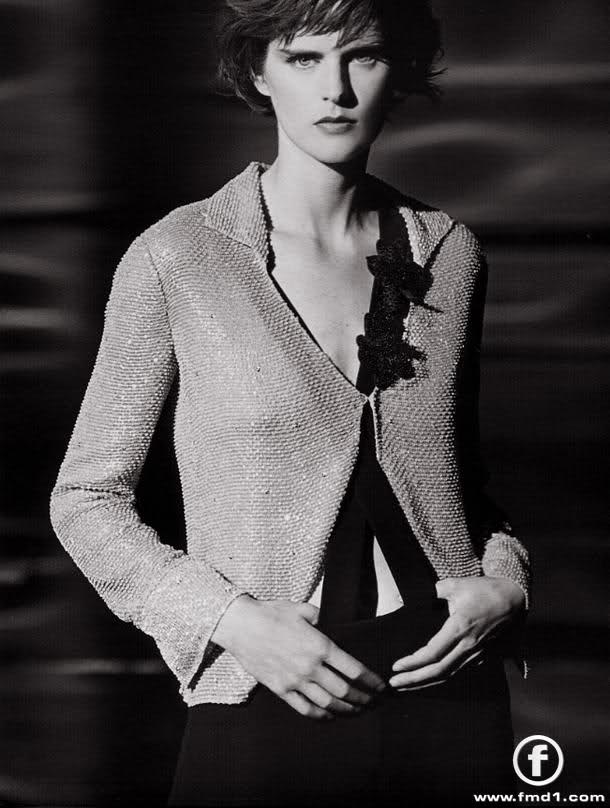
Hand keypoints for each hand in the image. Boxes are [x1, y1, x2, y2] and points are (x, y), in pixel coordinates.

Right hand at [212, 594, 386, 718]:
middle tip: (373, 702)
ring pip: (327, 703)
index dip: (370, 680)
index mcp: (319, 645)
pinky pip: (305, 709)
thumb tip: (332, 622)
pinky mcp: (280, 689)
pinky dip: (321, 715)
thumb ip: (320, 616)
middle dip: (363, 698)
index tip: (380, 686)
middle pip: (344, 690)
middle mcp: (310, 666)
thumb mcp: (301, 608)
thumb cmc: (271, 614)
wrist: (241, 626)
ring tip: (357, 711)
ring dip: (346, 709)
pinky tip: (330, 716)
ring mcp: (294, 680)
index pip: (353, 669)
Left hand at [388, 576, 525, 689]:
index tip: (395, 666)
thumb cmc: (484, 589)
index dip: (413, 663)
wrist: (515, 597)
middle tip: (393, 684)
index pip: (432, 653)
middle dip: (414, 680)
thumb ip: (430, 592)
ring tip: (406, 686)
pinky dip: (442, 678)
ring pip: (449, 675)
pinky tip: (429, 679)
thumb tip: (403, 596)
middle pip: (439, 671)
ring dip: (426, 683)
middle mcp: (468, 645)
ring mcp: (478, 654)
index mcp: (460, 627)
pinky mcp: (484, 656)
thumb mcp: (455, 585)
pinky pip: (459, 671)